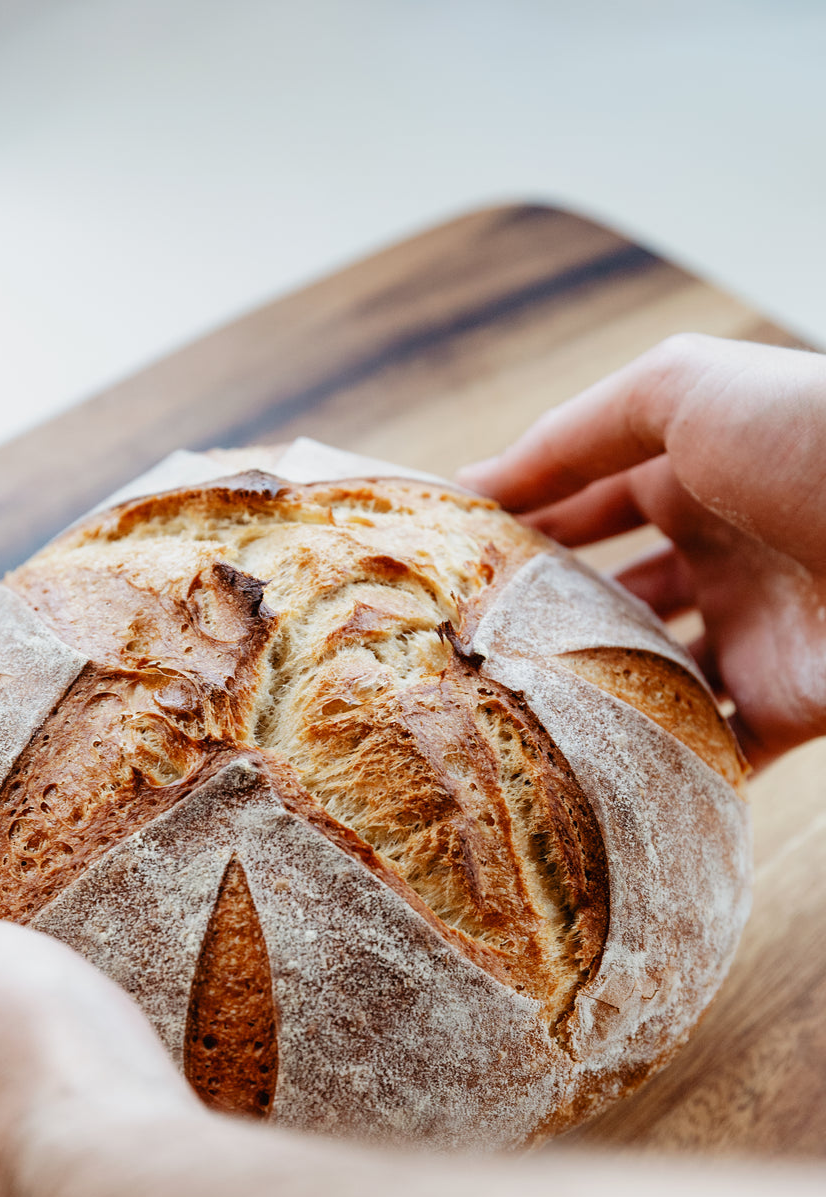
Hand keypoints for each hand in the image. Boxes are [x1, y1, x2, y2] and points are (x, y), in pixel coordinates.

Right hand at [458, 333, 825, 767]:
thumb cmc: (810, 440)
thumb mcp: (681, 392)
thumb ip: (575, 432)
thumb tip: (474, 485)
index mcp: (696, 474)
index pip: (584, 505)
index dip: (517, 529)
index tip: (440, 568)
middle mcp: (722, 554)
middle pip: (611, 596)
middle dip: (542, 622)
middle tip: (458, 655)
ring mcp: (754, 633)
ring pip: (651, 678)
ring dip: (590, 697)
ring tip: (505, 721)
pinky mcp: (788, 704)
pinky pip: (712, 747)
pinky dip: (659, 763)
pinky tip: (586, 772)